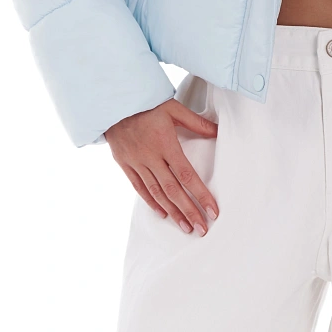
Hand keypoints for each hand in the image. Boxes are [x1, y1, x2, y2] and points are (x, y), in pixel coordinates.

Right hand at [105, 97, 218, 234]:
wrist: (114, 101)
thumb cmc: (147, 103)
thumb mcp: (173, 107)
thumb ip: (196, 122)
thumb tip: (217, 131)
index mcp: (165, 143)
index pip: (186, 174)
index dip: (200, 194)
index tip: (212, 210)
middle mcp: (151, 157)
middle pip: (173, 190)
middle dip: (189, 211)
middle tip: (202, 229)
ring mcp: (136, 162)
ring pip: (156, 193)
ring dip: (172, 212)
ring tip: (186, 228)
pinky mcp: (125, 164)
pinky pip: (139, 188)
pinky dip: (151, 202)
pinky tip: (163, 214)